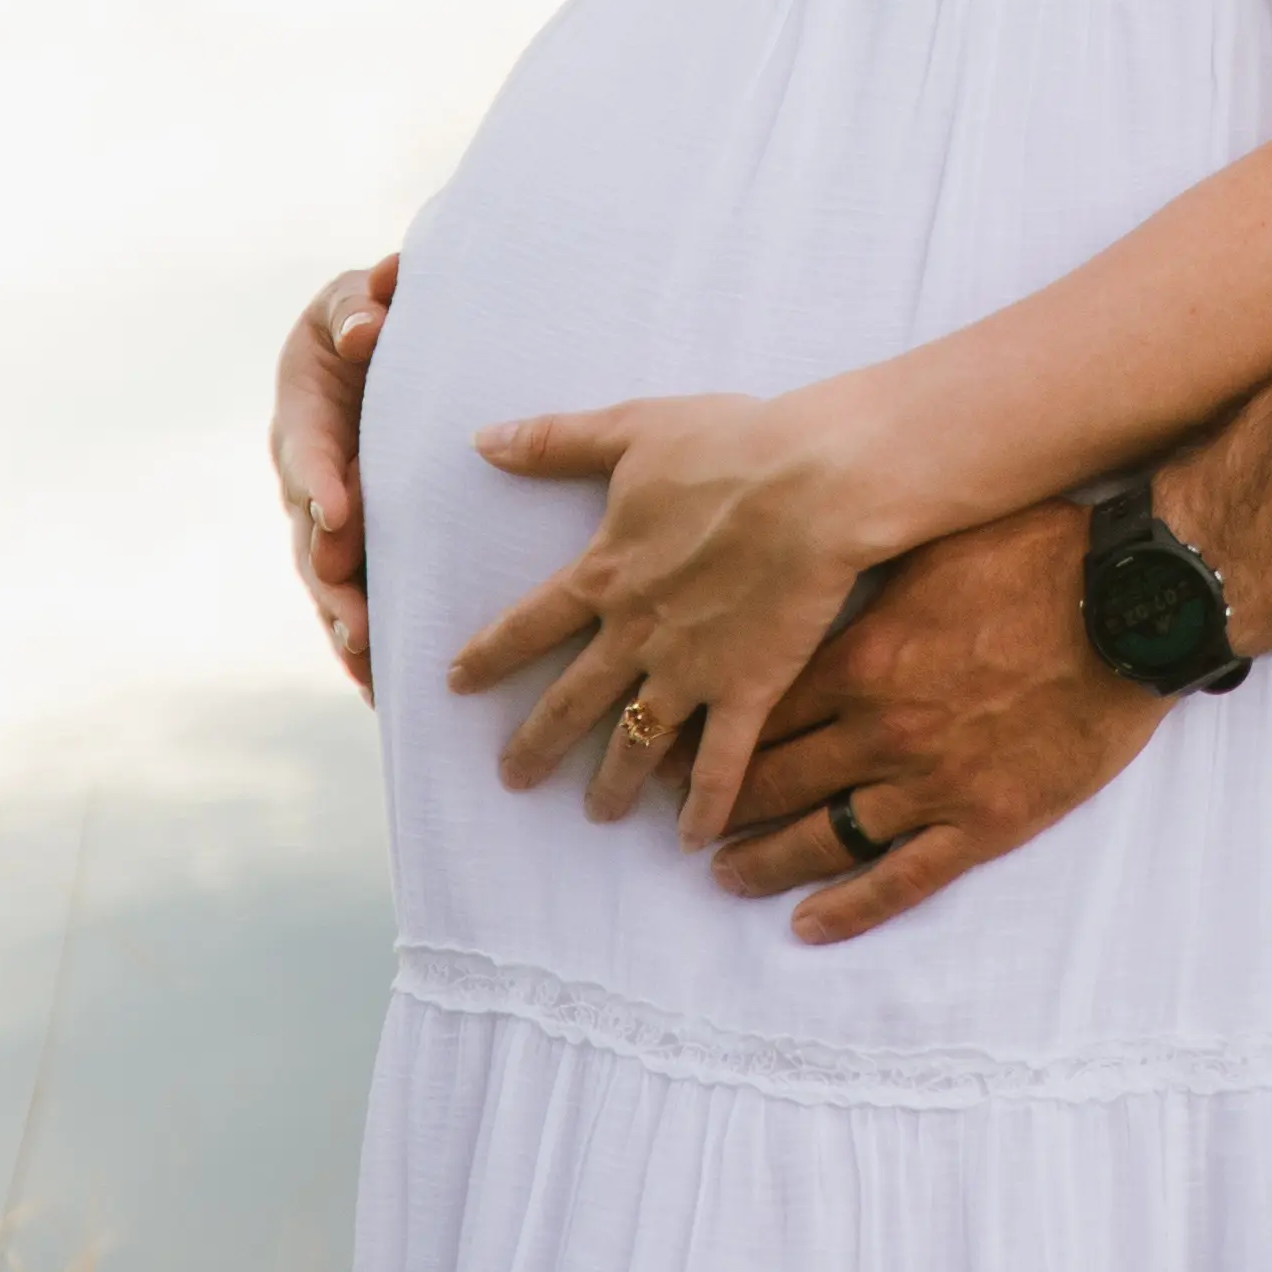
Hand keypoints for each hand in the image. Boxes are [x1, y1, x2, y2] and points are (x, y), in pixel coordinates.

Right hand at [270, 258, 395, 695]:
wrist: (363, 346)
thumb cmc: (362, 317)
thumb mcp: (352, 301)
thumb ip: (357, 306)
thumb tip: (368, 321)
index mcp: (303, 417)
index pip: (308, 450)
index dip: (319, 479)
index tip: (337, 508)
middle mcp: (305, 478)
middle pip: (309, 537)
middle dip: (331, 581)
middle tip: (354, 620)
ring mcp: (324, 519)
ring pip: (327, 581)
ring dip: (344, 624)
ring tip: (369, 665)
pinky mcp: (351, 545)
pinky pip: (353, 597)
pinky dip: (362, 642)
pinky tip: (382, 690)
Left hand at [449, 384, 899, 848]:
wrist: (815, 483)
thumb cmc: (730, 444)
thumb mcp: (631, 429)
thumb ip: (555, 441)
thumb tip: (482, 440)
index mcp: (605, 573)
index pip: (530, 625)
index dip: (490, 654)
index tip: (456, 682)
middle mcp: (636, 633)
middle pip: (572, 699)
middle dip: (537, 741)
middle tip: (511, 778)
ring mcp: (690, 668)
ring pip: (636, 740)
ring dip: (612, 781)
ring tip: (597, 814)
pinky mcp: (748, 688)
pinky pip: (718, 763)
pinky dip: (703, 805)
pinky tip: (693, 842)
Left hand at [714, 503, 1162, 941]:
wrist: (1131, 610)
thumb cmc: (1041, 558)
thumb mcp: (935, 546)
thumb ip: (870, 577)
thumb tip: (814, 565)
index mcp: (862, 661)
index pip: (756, 711)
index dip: (707, 735)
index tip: (669, 750)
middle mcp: (880, 731)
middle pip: (774, 779)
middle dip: (718, 804)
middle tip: (679, 821)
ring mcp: (930, 785)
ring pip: (822, 838)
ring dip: (764, 861)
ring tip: (725, 876)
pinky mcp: (982, 824)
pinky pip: (901, 881)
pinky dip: (849, 909)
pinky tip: (808, 925)